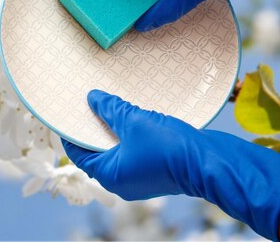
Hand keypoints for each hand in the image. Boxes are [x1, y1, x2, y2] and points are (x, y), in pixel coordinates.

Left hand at [63, 90, 279, 240]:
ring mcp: (141, 178)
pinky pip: (135, 150)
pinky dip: (129, 134)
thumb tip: (92, 98)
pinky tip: (132, 114)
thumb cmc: (170, 147)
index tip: (66, 112)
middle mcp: (123, 181)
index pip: (78, 154)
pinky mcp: (157, 170)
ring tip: (108, 105)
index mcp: (110, 175)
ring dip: (112, 129)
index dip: (70, 132)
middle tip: (87, 104)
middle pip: (97, 152)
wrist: (212, 162)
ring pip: (118, 150)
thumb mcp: (134, 121)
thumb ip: (110, 109)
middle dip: (92, 128)